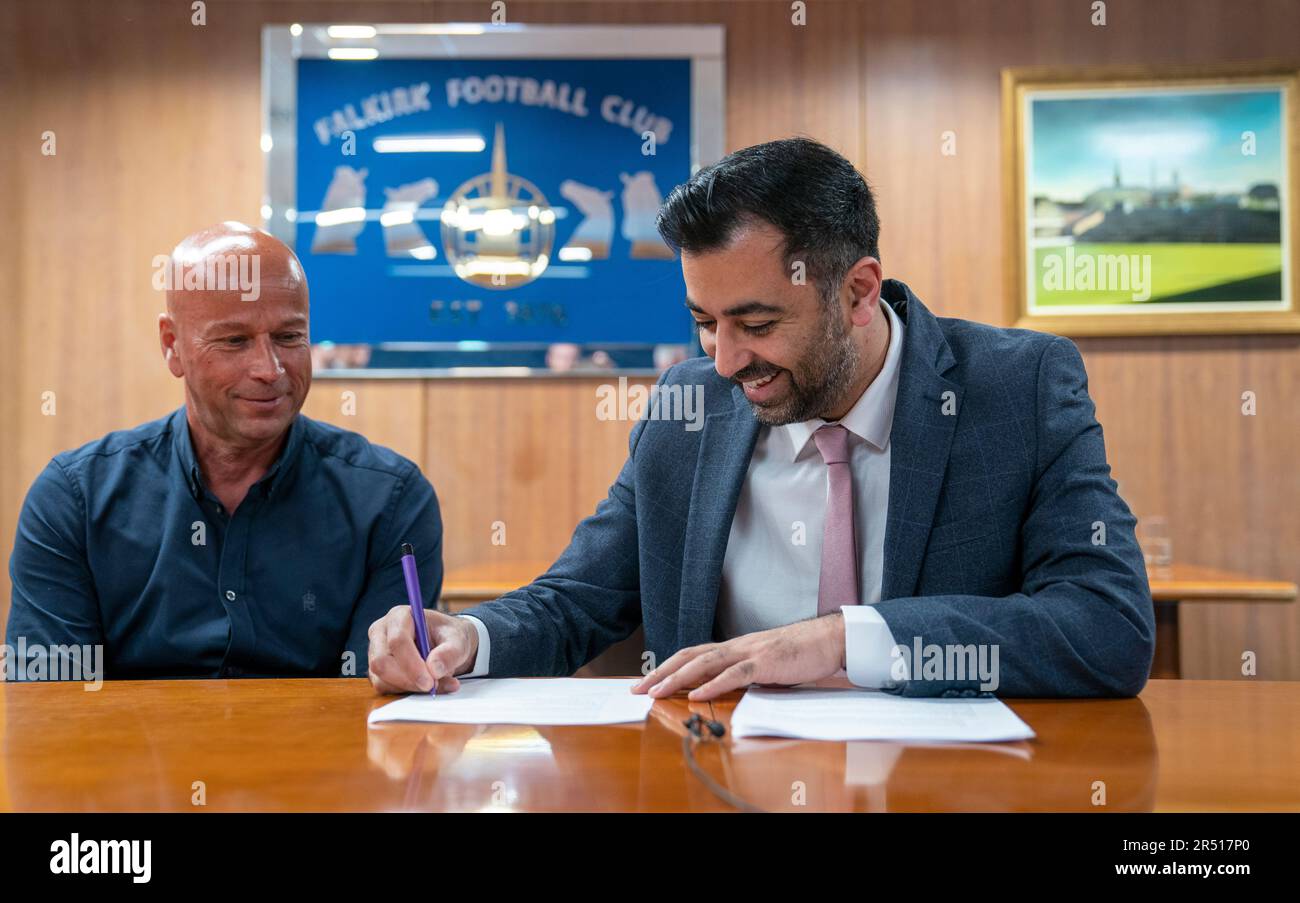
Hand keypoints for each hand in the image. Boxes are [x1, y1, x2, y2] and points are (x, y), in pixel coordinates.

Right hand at [367, 606, 478, 694]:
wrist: (447, 644)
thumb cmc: (449, 636)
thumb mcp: (458, 640)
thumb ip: (450, 652)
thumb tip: (434, 669)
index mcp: (399, 616)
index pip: (397, 640)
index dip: (411, 664)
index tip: (429, 682)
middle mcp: (381, 632)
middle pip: (381, 662)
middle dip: (407, 680)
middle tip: (432, 687)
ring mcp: (376, 652)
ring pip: (382, 679)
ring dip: (410, 687)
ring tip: (438, 683)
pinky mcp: (377, 670)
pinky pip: (386, 688)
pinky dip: (407, 692)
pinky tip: (426, 686)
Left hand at [631, 613, 845, 701]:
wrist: (828, 639)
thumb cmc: (798, 654)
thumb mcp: (763, 666)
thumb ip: (742, 675)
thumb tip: (720, 690)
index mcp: (734, 648)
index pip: (692, 655)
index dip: (667, 668)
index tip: (645, 682)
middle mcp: (736, 646)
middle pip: (689, 656)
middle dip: (661, 673)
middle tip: (637, 689)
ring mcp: (750, 652)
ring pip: (705, 663)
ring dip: (678, 678)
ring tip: (657, 691)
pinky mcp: (766, 662)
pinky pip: (735, 674)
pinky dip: (714, 683)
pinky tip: (697, 693)